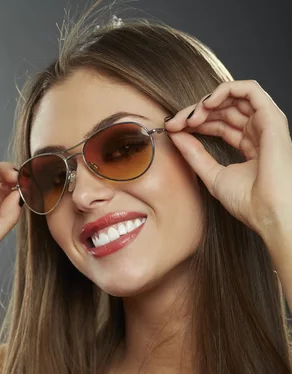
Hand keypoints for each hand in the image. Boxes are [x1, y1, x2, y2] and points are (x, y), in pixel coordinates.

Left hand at [164, 80, 291, 237]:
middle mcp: (259, 131)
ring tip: (190, 117)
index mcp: (250, 144)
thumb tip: (175, 133)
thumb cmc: (249, 202)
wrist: (269, 213)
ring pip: (233, 96)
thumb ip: (193, 153)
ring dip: (206, 101)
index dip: (194, 121)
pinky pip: (249, 89)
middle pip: (223, 108)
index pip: (219, 122)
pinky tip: (206, 104)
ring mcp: (266, 123)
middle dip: (195, 111)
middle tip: (175, 123)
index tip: (173, 128)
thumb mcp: (211, 174)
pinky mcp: (271, 118)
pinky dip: (225, 90)